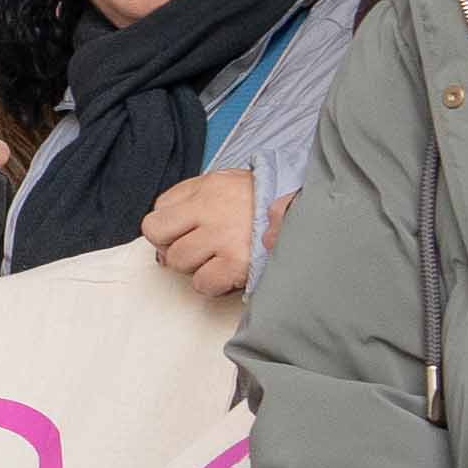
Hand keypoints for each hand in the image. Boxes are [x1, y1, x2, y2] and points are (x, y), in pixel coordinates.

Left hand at [139, 167, 263, 305]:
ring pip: (179, 261)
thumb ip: (191, 200)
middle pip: (159, 237)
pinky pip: (203, 283)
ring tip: (220, 259)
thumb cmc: (266, 202)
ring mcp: (224, 237)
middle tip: (200, 250)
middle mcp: (211, 210)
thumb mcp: (226, 183)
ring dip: (195, 266)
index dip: (166, 230)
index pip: (157, 214)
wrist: (310, 212)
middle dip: (175, 247)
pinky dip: (213, 284)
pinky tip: (230, 273)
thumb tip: (162, 240)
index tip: (184, 236)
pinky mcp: (239, 263)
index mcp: (207, 189)